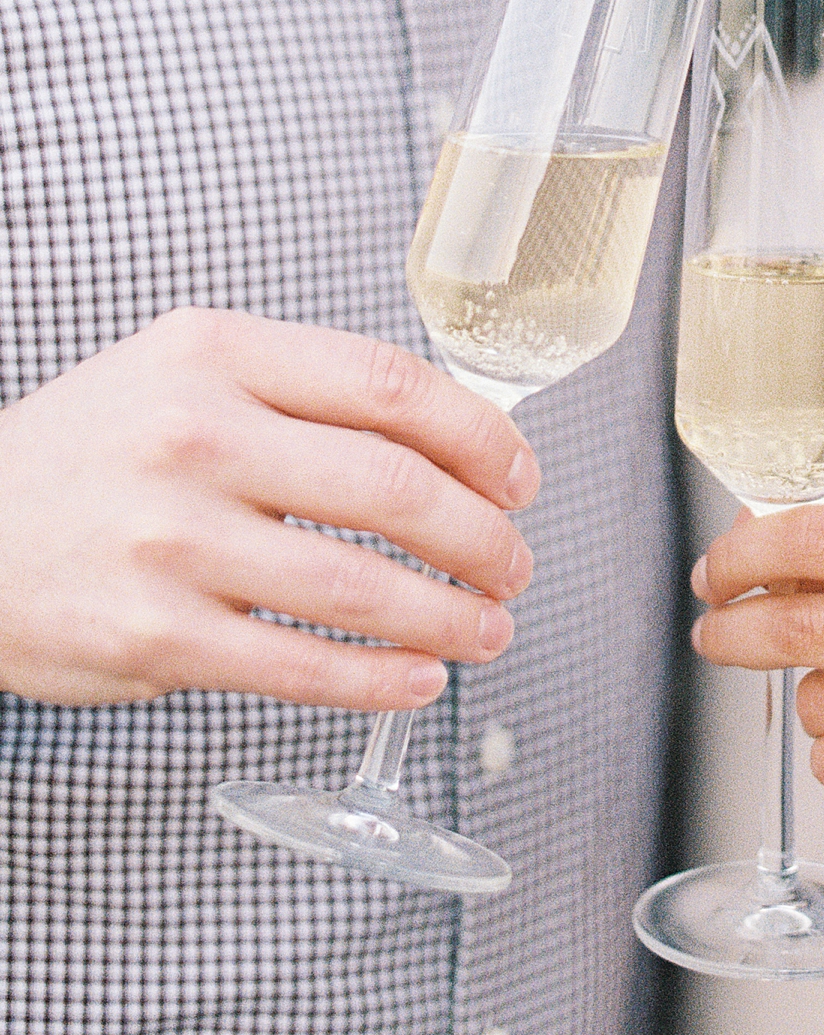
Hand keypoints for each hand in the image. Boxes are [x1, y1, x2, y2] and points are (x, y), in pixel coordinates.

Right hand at [0, 307, 538, 709]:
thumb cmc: (94, 453)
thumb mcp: (183, 372)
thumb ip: (300, 389)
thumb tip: (448, 438)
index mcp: (215, 354)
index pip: (389, 387)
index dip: (480, 438)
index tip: (518, 476)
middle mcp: (194, 438)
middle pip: (393, 488)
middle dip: (484, 537)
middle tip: (514, 563)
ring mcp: (171, 542)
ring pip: (360, 588)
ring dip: (450, 616)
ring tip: (488, 627)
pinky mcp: (154, 637)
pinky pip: (300, 668)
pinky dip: (380, 679)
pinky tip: (418, 676)